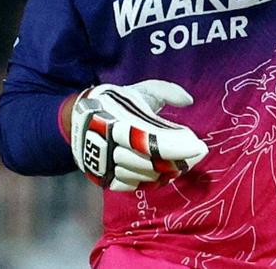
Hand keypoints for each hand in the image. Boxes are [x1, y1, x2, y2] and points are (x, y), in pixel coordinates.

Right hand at [69, 80, 207, 191]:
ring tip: (184, 162)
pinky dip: (151, 181)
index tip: (198, 145)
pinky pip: (132, 186)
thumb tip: (190, 101)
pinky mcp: (102, 177)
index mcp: (116, 122)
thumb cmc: (116, 101)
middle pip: (150, 163)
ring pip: (143, 176)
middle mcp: (108, 147)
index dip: (175, 146)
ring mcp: (104, 166)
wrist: (76, 117)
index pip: (150, 140)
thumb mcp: (140, 89)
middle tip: (196, 155)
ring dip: (167, 172)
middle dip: (177, 161)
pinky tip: (165, 173)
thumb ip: (166, 91)